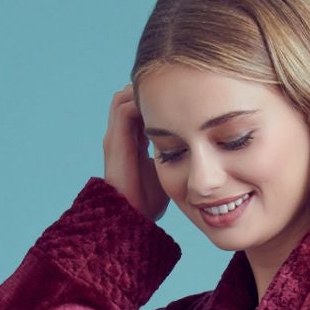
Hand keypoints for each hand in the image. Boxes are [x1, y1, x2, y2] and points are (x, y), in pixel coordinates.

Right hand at [103, 84, 167, 223]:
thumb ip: (174, 155)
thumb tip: (195, 148)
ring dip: (142, 95)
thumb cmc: (148, 200)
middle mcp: (120, 135)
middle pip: (129, 98)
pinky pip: (124, 108)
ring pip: (123, 97)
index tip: (177, 103)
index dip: (156, 104)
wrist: (130, 214)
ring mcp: (115, 136)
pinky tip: (159, 110)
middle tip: (172, 96)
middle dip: (148, 94)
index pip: (139, 111)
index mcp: (131, 141)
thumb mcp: (166, 171)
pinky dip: (139, 103)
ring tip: (165, 99)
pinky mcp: (115, 140)